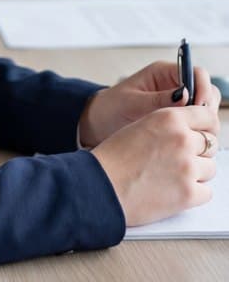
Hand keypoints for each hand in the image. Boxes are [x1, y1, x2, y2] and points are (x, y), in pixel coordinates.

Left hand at [79, 60, 220, 147]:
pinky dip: (197, 134)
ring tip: (193, 136)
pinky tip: (189, 143)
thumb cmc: (110, 108)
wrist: (98, 124)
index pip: (196, 73)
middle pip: (207, 92)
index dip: (203, 88)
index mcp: (163, 74)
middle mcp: (174, 87)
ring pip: (205, 110)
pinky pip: (196, 126)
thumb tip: (185, 95)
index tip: (199, 105)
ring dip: (204, 122)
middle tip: (198, 124)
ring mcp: (178, 105)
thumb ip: (158, 99)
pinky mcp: (177, 122)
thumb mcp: (131, 102)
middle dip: (207, 108)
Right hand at [91, 104, 218, 225]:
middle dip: (198, 152)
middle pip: (210, 144)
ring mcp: (188, 167)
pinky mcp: (189, 193)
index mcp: (169, 118)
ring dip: (196, 173)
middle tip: (178, 159)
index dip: (206, 127)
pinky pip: (206, 192)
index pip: (208, 117)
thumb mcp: (142, 126)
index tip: (202, 134)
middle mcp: (182, 139)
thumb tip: (193, 131)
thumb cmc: (115, 156)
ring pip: (210, 169)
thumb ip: (170, 125)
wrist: (102, 184)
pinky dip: (194, 193)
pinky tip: (174, 189)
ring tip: (172, 175)